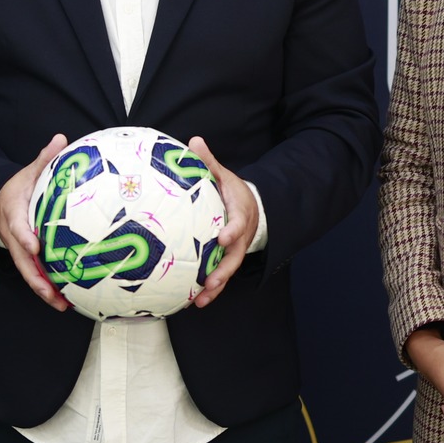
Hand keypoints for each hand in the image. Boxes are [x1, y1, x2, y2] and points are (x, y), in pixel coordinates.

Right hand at [0, 134, 69, 310]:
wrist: (0, 204)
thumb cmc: (19, 188)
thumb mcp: (29, 172)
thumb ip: (44, 159)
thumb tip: (61, 138)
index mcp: (13, 212)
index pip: (17, 226)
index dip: (24, 236)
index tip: (34, 245)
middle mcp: (14, 236)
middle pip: (22, 261)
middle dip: (35, 279)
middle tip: (52, 292)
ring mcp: (18, 251)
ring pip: (29, 274)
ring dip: (43, 291)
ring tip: (63, 305)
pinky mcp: (26, 259)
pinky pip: (36, 275)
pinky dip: (48, 289)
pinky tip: (67, 300)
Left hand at [187, 136, 258, 307]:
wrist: (251, 209)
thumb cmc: (232, 192)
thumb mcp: (224, 175)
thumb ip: (209, 162)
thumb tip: (194, 141)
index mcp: (239, 215)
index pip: (238, 224)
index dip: (232, 231)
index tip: (222, 237)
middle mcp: (239, 238)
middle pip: (234, 257)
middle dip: (223, 271)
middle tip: (211, 281)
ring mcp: (234, 252)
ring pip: (227, 272)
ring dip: (216, 287)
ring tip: (200, 300)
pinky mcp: (226, 261)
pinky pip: (219, 277)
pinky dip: (209, 290)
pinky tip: (192, 302)